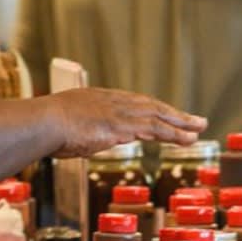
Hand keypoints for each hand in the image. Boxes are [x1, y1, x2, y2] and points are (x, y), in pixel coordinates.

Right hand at [44, 88, 203, 156]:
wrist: (43, 123)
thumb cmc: (45, 127)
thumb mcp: (66, 126)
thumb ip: (79, 131)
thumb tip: (80, 141)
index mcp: (100, 99)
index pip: (134, 104)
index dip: (153, 110)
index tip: (167, 114)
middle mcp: (115, 101)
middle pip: (152, 106)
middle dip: (175, 114)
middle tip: (196, 120)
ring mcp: (120, 112)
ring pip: (159, 116)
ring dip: (181, 124)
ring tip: (199, 129)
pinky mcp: (125, 125)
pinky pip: (156, 129)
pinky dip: (173, 134)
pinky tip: (186, 139)